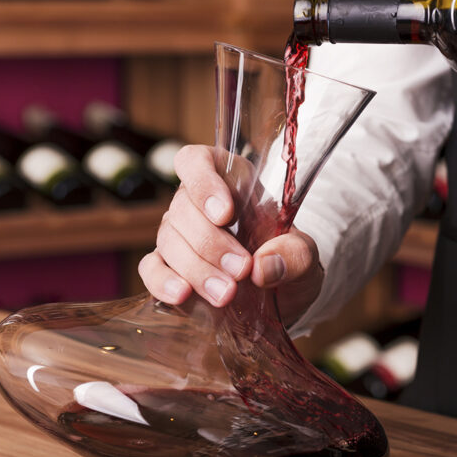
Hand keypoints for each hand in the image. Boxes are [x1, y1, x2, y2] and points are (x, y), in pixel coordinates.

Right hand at [138, 144, 323, 325]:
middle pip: (183, 209)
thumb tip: (264, 267)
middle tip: (242, 270)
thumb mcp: (305, 254)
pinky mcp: (168, 267)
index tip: (225, 214)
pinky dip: (162, 281)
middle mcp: (196, 203)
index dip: (204, 183)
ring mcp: (178, 235)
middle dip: (211, 243)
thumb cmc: (287, 258)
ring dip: (196, 268)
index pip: (197, 161)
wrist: (282, 294)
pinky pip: (151, 269)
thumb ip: (294, 254)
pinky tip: (181, 295)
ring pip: (168, 240)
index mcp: (229, 180)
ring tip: (226, 294)